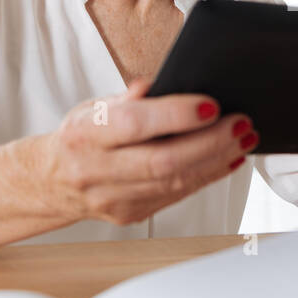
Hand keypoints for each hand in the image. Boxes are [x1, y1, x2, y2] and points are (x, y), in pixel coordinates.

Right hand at [39, 76, 258, 225]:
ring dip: (217, 160)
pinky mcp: (132, 215)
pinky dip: (207, 176)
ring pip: (175, 183)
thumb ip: (128, 98)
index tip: (211, 105)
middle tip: (240, 123)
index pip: (134, 124)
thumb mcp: (94, 107)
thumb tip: (159, 82)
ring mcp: (113, 199)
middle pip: (163, 162)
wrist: (53, 182)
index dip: (175, 115)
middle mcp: (96, 171)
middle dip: (210, 142)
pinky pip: (177, 196)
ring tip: (243, 138)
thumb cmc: (82, 135)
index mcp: (85, 135)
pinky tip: (228, 159)